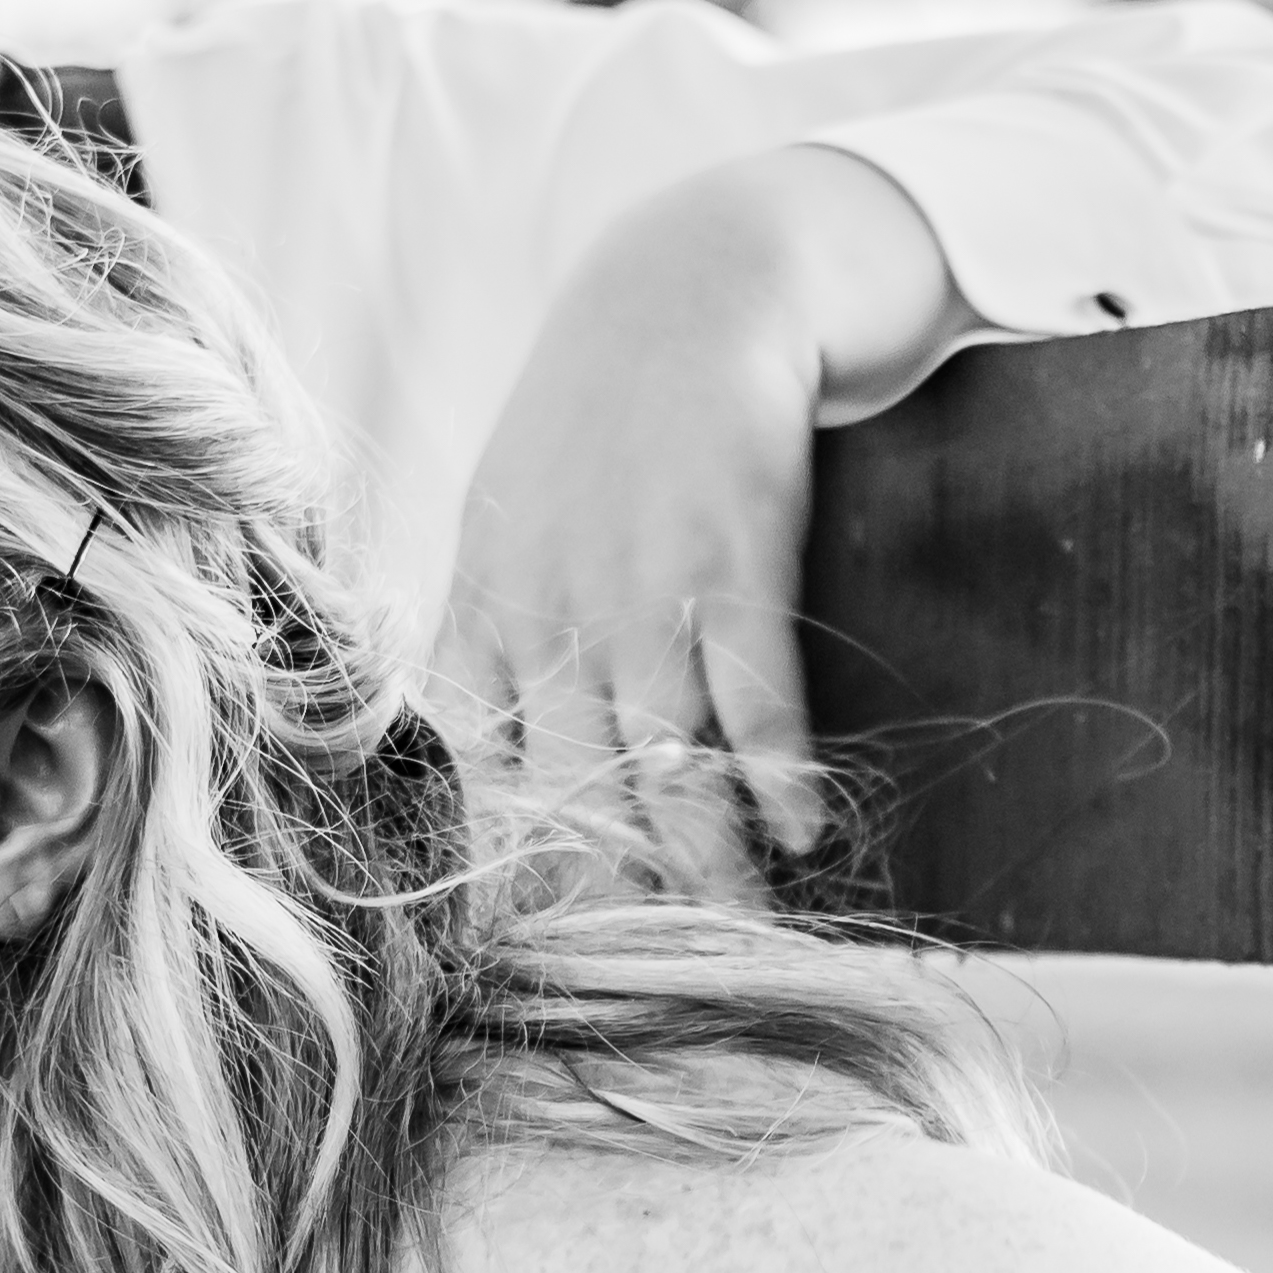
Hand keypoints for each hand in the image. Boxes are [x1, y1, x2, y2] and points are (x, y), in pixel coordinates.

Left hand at [422, 149, 956, 905]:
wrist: (687, 290)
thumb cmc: (591, 416)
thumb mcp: (505, 518)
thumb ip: (488, 634)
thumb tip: (471, 757)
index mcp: (489, 611)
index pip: (480, 775)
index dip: (504, 868)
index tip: (527, 955)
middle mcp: (554, 616)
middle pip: (578, 797)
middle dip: (613, 898)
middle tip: (648, 982)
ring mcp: (643, 591)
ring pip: (668, 765)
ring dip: (710, 862)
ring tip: (745, 938)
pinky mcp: (733, 559)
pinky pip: (755, 693)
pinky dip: (778, 771)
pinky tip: (801, 828)